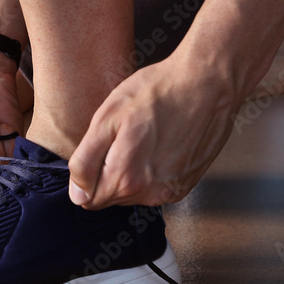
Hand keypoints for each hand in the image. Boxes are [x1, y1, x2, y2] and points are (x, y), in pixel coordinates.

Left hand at [68, 54, 241, 209]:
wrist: (206, 83)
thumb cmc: (157, 92)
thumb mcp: (106, 119)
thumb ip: (86, 162)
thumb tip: (78, 194)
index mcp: (125, 179)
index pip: (88, 199)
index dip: (87, 175)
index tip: (101, 150)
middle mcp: (150, 193)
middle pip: (112, 197)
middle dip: (111, 171)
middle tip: (125, 137)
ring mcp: (171, 190)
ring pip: (134, 193)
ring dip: (133, 171)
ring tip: (145, 137)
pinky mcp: (186, 184)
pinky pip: (156, 187)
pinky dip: (154, 170)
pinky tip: (162, 143)